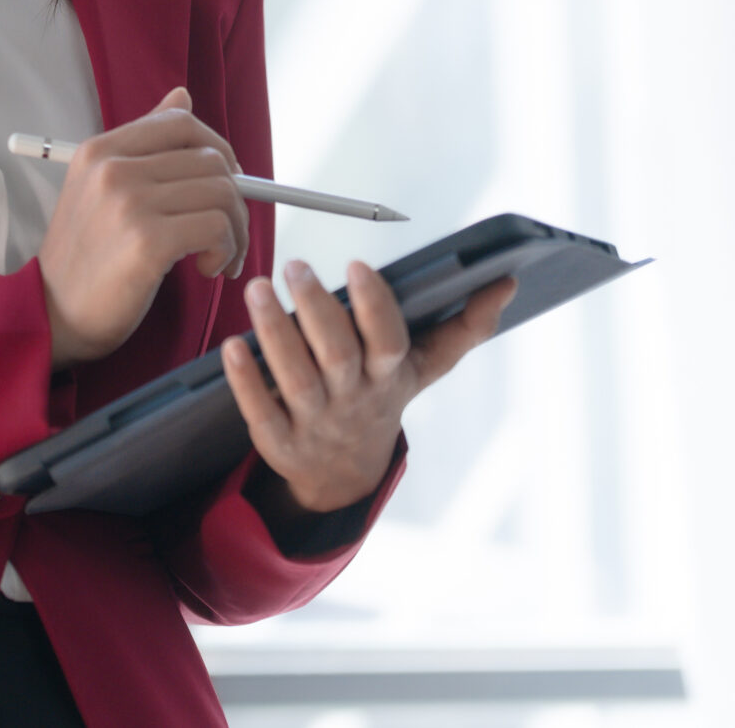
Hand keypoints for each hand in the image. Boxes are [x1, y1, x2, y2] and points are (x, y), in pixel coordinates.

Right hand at [39, 88, 248, 369]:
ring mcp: (129, 203)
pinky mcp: (148, 242)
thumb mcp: (101, 187)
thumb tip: (183, 96)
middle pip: (212, 160)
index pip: (181, 123)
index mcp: (99, 151)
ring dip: (235, 230)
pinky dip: (226, 250)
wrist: (53, 312)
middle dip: (235, 200)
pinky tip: (209, 268)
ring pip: (223, 194)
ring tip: (218, 255)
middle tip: (224, 234)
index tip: (222, 183)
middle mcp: (112, 169)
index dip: (217, 150)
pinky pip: (217, 228)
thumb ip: (144, 142)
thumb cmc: (85, 256)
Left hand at [225, 258, 516, 512]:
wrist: (346, 473)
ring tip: (257, 289)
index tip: (357, 264)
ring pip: (296, 378)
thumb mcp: (424, 366)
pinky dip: (245, 380)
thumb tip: (506, 282)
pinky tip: (230, 346)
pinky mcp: (279, 441)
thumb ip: (464, 326)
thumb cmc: (381, 395)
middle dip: (318, 308)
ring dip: (274, 332)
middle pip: (338, 354)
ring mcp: (316, 422)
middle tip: (296, 265)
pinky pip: (261, 411)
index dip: (375, 305)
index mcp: (389, 375)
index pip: (388, 340)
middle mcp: (354, 398)